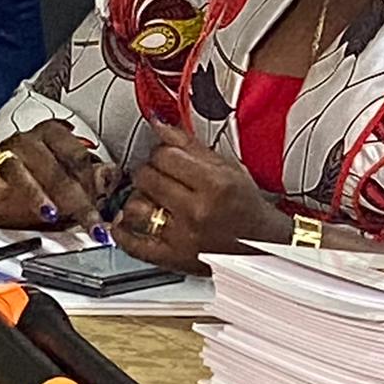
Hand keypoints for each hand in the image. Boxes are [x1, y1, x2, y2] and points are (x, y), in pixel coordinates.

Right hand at [0, 123, 114, 228]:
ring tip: (49, 212)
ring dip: (37, 195)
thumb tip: (112, 176)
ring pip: (22, 174)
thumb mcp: (71, 174)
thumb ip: (92, 176)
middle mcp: (31, 142)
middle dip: (75, 200)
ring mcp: (8, 157)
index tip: (105, 205)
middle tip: (90, 221)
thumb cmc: (43, 173)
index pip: (78, 157)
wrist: (11, 176)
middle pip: (56, 171)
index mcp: (55, 135)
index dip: (94, 182)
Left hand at [114, 122, 290, 272]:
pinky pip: (134, 245)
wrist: (261, 244)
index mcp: (215, 185)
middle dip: (149, 171)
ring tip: (149, 197)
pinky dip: (122, 232)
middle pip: (147, 178)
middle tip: (158, 174)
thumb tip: (158, 125)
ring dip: (137, 198)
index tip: (165, 154)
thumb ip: (190, 146)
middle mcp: (197, 212)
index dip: (161, 151)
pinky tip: (125, 222)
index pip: (165, 155)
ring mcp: (182, 238)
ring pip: (135, 208)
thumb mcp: (228, 168)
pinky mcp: (172, 259)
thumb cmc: (246, 206)